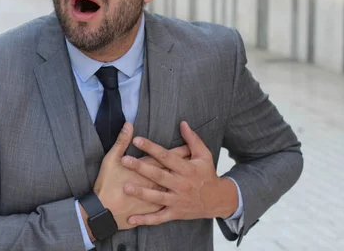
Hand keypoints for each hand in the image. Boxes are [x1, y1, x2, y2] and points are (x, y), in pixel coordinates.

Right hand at [86, 123, 190, 232]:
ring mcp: (156, 199)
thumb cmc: (106, 185)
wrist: (104, 212)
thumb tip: (129, 125)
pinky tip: (178, 202)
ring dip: (181, 183)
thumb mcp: (111, 159)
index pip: (166, 157)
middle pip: (173, 172)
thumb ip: (121, 141)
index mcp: (148, 170)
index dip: (178, 151)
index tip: (188, 147)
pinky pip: (165, 210)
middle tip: (194, 158)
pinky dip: (172, 204)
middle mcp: (156, 184)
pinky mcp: (152, 212)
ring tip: (189, 177)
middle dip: (184, 165)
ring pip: (173, 189)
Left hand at [120, 121, 237, 225]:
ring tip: (125, 186)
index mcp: (186, 169)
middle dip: (141, 168)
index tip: (136, 140)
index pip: (166, 156)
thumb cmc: (208, 175)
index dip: (151, 148)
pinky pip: (159, 218)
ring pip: (157, 197)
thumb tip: (182, 123)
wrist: (218, 201)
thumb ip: (192, 139)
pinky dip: (145, 220)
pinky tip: (131, 219)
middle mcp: (181, 184)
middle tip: (125, 160)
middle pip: (158, 175)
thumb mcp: (204, 155)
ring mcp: (177, 200)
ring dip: (141, 192)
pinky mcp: (175, 213)